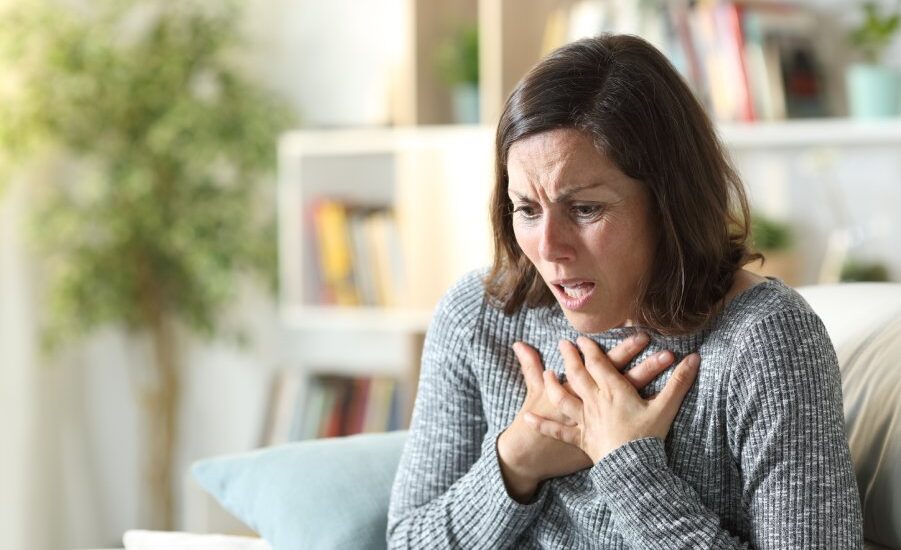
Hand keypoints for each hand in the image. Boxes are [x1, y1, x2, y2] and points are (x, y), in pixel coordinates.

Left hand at [497, 333, 676, 499]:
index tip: (582, 338)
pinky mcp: (581, 439)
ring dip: (554, 383)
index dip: (590, 350)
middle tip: (562, 343)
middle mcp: (595, 402)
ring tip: (547, 373)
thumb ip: (679, 382)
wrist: (634, 468)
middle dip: (570, 357)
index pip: (599, 364)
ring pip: (564, 398)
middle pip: (578, 375)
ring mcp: (585, 420)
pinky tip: (526, 418)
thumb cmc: (650, 438)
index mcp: (614, 391)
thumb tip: (695, 358)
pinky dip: (542, 424)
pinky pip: (558, 431)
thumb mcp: (666, 407)